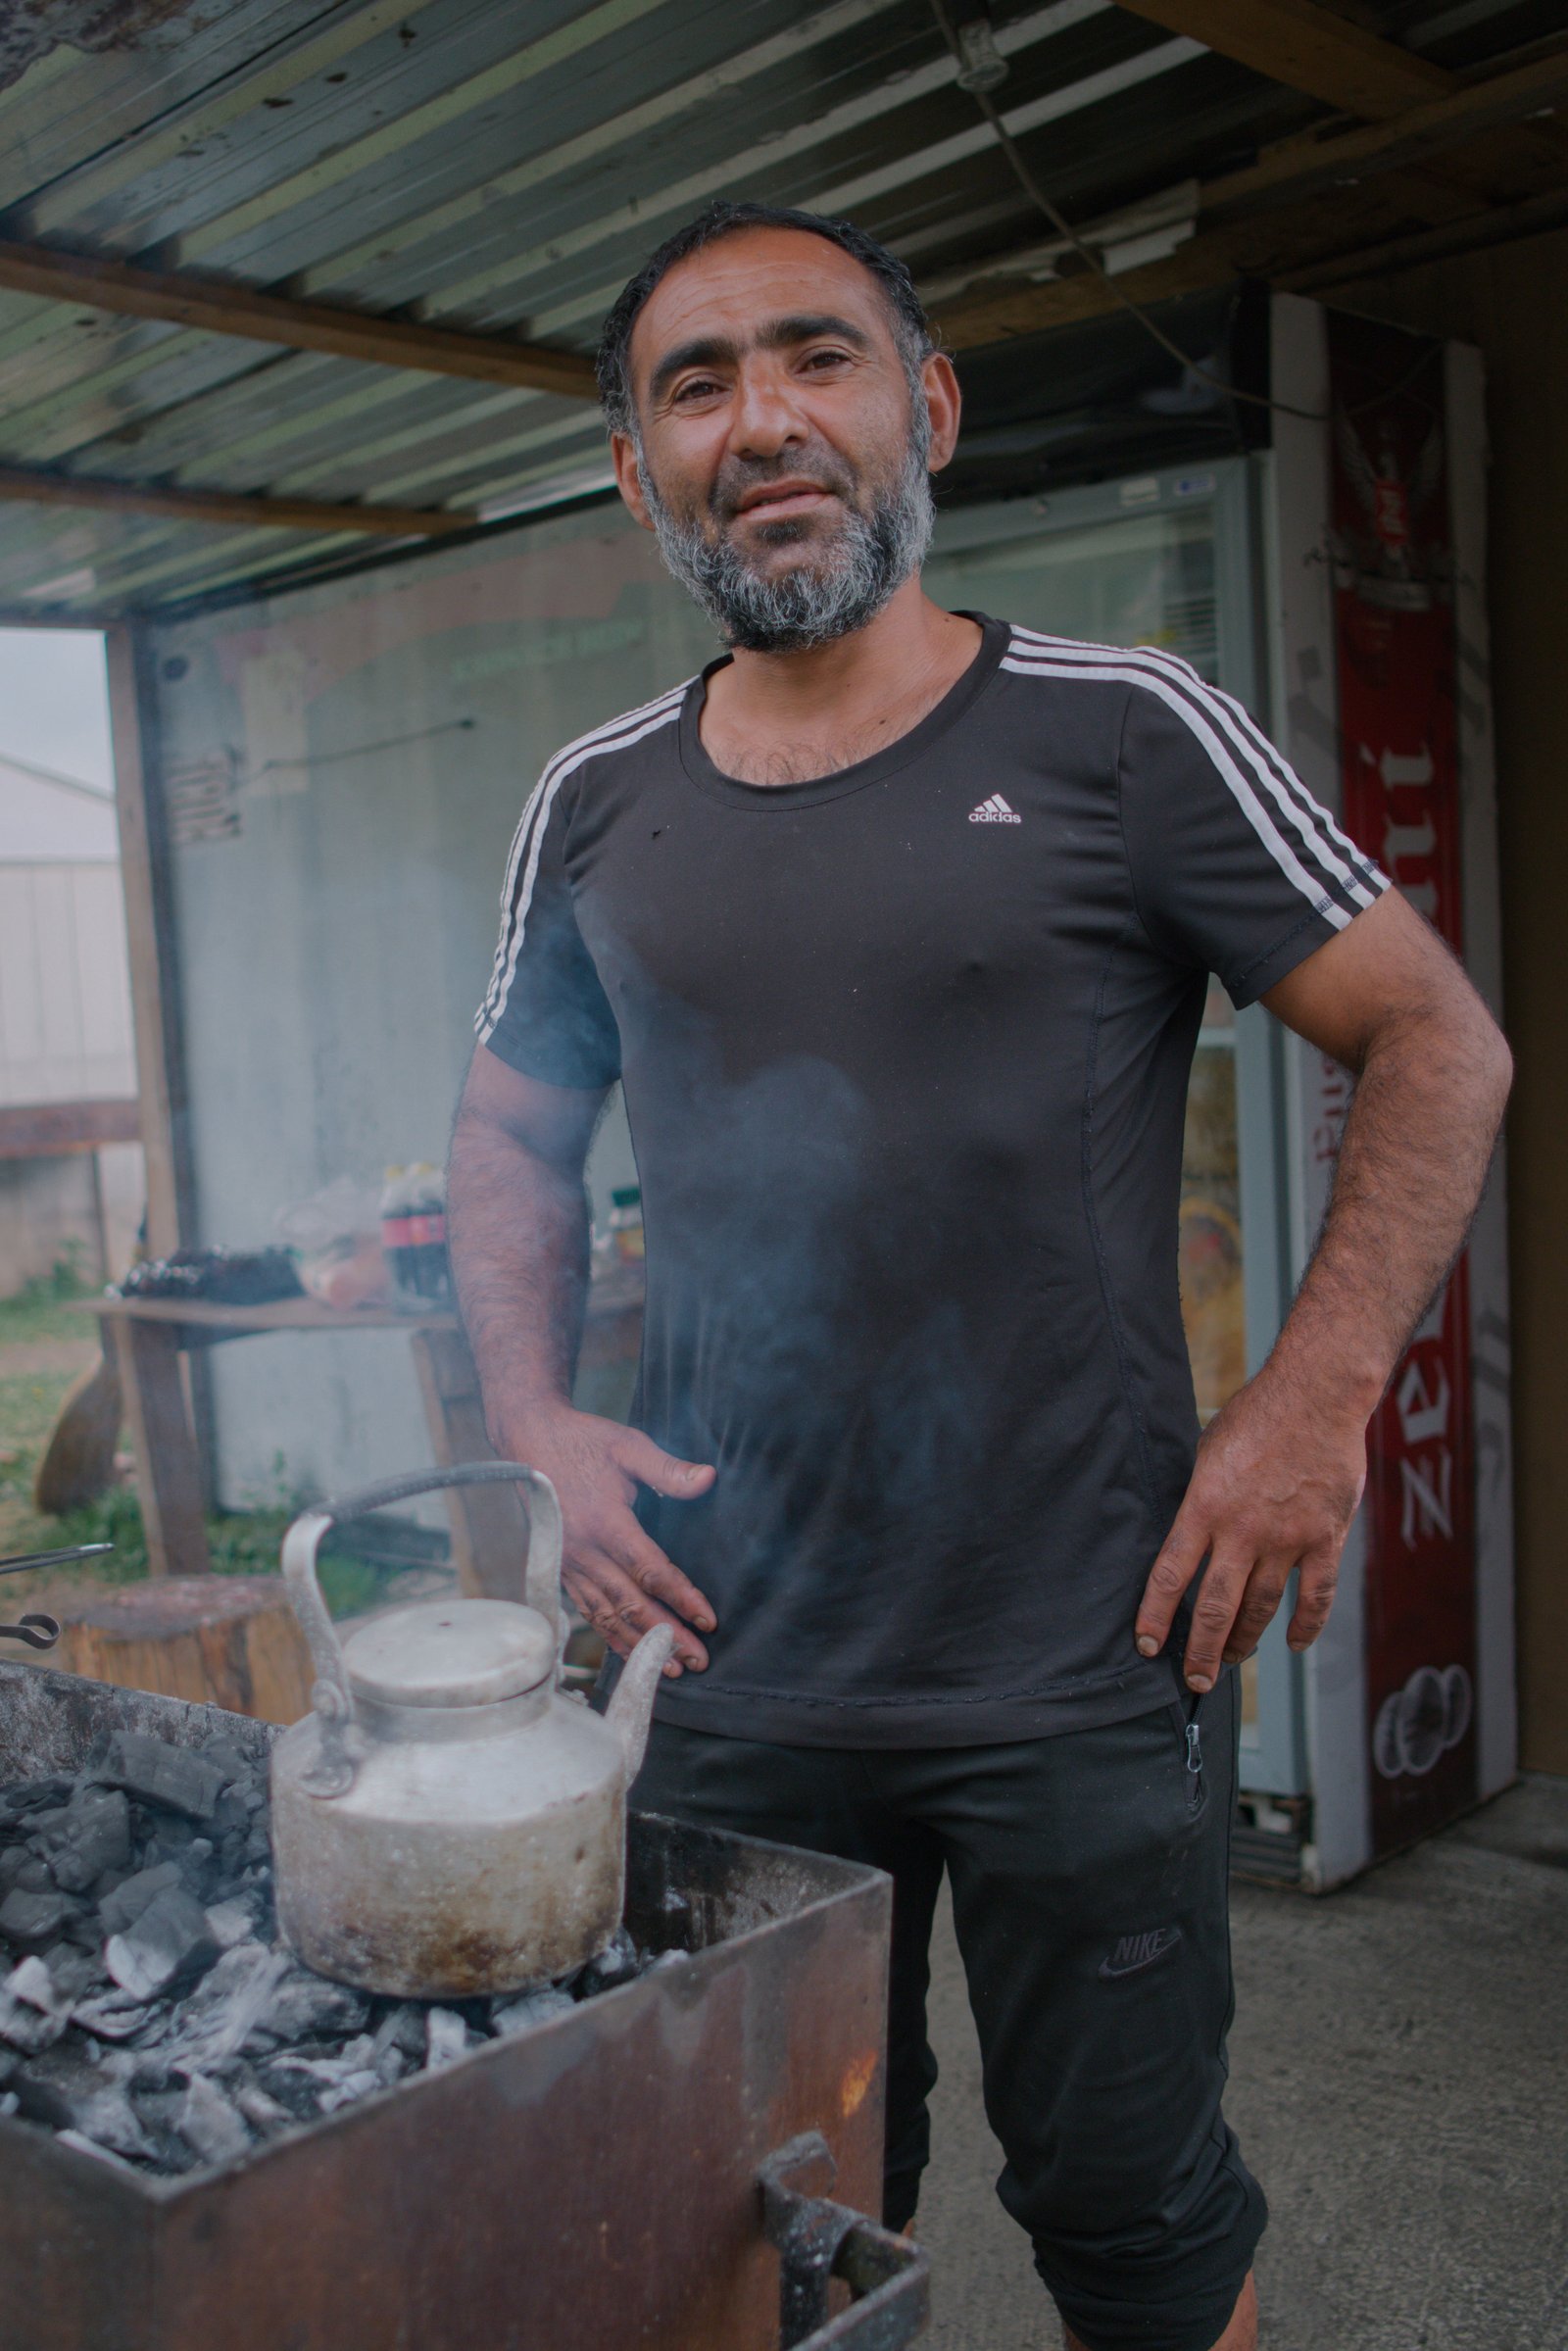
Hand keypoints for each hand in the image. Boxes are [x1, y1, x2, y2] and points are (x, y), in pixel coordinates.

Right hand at [495, 1406, 716, 1676]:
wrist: (529, 1438)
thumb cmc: (583, 1441)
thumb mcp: (628, 1446)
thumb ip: (669, 1469)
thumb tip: (710, 1478)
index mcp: (606, 1523)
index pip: (651, 1572)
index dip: (682, 1598)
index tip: (708, 1620)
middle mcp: (584, 1551)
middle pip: (631, 1605)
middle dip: (667, 1636)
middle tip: (698, 1662)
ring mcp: (568, 1563)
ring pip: (607, 1615)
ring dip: (639, 1645)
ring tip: (670, 1669)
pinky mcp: (560, 1567)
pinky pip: (587, 1609)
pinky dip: (610, 1634)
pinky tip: (630, 1649)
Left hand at [1134, 1373, 1366, 1692]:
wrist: (1316, 1397)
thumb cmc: (1255, 1417)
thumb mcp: (1206, 1453)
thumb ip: (1198, 1499)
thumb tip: (1187, 1534)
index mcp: (1205, 1507)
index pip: (1171, 1575)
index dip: (1156, 1617)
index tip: (1148, 1646)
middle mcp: (1243, 1531)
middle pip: (1216, 1607)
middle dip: (1202, 1651)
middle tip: (1194, 1679)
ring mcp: (1287, 1539)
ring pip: (1262, 1608)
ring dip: (1245, 1642)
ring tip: (1232, 1661)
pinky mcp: (1325, 1539)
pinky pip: (1315, 1596)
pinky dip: (1305, 1625)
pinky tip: (1293, 1644)